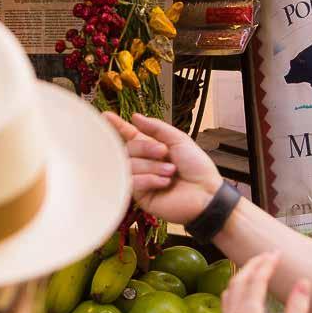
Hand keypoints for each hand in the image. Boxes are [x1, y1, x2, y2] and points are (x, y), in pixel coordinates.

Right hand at [104, 112, 221, 223]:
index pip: (129, 135)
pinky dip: (150, 179)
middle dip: (145, 148)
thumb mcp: (179, 140)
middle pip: (127, 148)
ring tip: (170, 172)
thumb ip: (156, 128)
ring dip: (151, 166)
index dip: (117, 126)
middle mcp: (143, 162)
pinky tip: (164, 183)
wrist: (206, 194)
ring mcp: (140, 179)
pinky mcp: (140, 196)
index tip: (105, 116)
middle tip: (163, 152)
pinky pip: (133, 182)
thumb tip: (134, 117)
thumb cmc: (197, 167)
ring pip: (129, 166)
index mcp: (151, 148)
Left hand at [223, 253, 309, 312]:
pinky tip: (244, 291)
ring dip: (241, 276)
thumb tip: (303, 282)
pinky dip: (235, 290)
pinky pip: (226, 304)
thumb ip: (298, 307)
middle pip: (239, 280)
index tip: (277, 254)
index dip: (267, 264)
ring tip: (256, 267)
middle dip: (253, 265)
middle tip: (268, 256)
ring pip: (229, 291)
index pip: (256, 280)